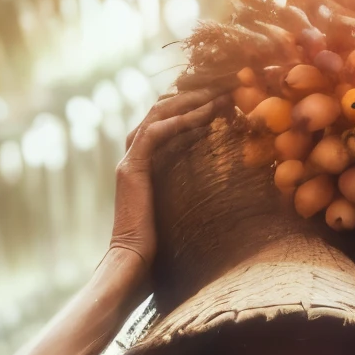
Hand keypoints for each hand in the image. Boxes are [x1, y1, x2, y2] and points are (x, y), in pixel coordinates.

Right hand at [109, 88, 226, 267]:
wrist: (133, 266)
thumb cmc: (159, 252)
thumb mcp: (182, 214)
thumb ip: (192, 196)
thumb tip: (225, 196)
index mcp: (144, 166)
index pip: (165, 123)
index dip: (191, 108)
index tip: (222, 101)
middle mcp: (133, 159)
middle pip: (160, 112)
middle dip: (191, 97)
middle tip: (223, 88)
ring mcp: (129, 162)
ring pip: (156, 116)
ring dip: (188, 101)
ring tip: (217, 94)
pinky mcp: (131, 169)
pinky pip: (154, 134)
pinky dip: (179, 121)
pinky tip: (204, 113)